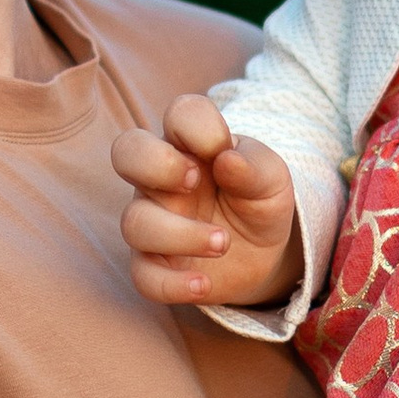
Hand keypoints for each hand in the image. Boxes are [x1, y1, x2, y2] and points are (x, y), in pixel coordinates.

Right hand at [113, 99, 302, 308]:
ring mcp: (154, 221)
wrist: (264, 253)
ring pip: (135, 223)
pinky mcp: (156, 265)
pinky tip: (203, 284)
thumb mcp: (272, 180)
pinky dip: (171, 284)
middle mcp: (161, 179)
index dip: (198, 127)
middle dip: (155, 164)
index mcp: (191, 145)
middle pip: (126, 152)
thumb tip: (227, 160)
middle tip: (194, 181)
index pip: (179, 114)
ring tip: (222, 243)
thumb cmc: (259, 202)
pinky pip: (143, 276)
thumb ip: (254, 165)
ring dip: (180, 234)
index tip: (224, 150)